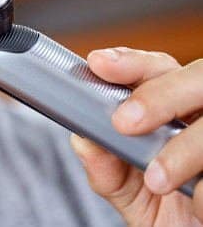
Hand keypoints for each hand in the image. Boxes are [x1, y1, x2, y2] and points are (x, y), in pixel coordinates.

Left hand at [70, 47, 202, 225]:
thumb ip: (105, 168)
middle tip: (124, 123)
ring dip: (185, 146)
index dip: (130, 62)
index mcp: (176, 109)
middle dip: (157, 94)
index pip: (156, 68)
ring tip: (157, 180)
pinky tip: (196, 201)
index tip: (99, 64)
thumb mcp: (129, 193)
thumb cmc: (168, 214)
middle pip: (195, 76)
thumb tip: (83, 141)